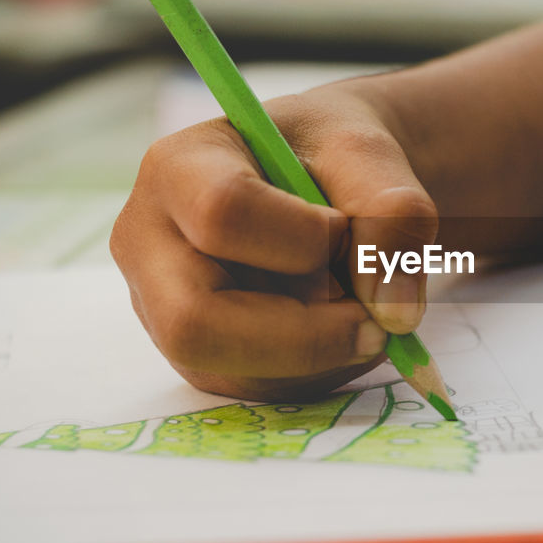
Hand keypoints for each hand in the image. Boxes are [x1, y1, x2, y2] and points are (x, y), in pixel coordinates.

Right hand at [110, 89, 437, 400]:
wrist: (325, 179)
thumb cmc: (332, 155)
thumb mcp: (370, 154)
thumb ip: (392, 213)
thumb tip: (392, 312)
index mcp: (179, 169)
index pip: (222, 214)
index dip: (303, 237)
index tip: (350, 231)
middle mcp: (150, 245)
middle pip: (195, 321)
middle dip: (302, 337)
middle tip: (378, 327)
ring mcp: (164, 310)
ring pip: (235, 370)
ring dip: (323, 354)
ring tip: (364, 306)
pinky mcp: (200, 357)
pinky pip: (260, 389)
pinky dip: (322, 369)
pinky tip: (344, 326)